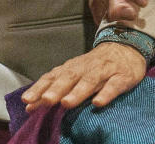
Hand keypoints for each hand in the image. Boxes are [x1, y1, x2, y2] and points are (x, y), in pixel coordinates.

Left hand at [21, 42, 146, 110]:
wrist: (127, 46)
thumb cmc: (95, 66)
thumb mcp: (75, 74)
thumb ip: (54, 89)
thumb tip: (29, 107)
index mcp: (72, 68)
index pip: (53, 77)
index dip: (40, 88)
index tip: (27, 101)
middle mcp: (85, 68)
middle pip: (69, 77)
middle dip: (56, 89)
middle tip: (45, 100)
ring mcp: (104, 71)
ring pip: (90, 81)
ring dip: (77, 92)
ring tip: (66, 103)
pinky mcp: (122, 77)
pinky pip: (113, 86)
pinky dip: (106, 94)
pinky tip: (98, 103)